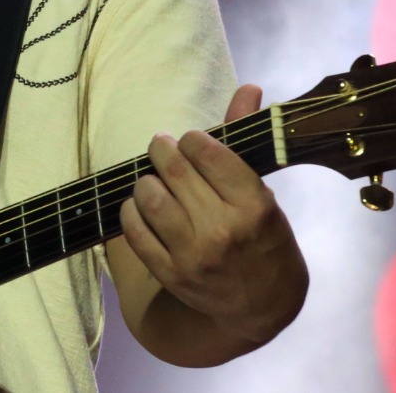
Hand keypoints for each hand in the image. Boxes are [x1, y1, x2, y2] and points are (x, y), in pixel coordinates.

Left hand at [118, 83, 307, 346]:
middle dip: (162, 150)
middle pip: (173, 170)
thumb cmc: (264, 238)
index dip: (191, 139)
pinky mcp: (171, 274)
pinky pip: (134, 231)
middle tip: (162, 148)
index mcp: (253, 205)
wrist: (263, 306)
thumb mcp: (262, 192)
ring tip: (154, 179)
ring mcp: (194, 255)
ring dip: (146, 180)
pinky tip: (140, 206)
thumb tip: (247, 88)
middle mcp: (223, 229)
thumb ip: (245, 140)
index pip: (206, 151)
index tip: (190, 141)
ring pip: (149, 197)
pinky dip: (131, 211)